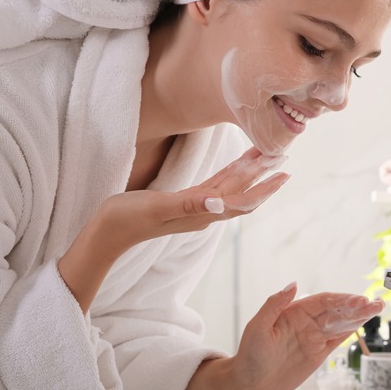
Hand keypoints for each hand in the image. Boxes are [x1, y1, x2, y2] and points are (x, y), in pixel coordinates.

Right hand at [90, 147, 288, 260]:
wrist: (105, 233)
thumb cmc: (127, 220)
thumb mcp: (157, 208)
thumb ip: (189, 204)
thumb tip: (221, 204)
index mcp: (201, 213)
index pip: (242, 200)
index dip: (264, 187)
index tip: (284, 173)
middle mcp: (203, 212)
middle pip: (241, 192)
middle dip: (263, 175)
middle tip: (284, 156)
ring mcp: (194, 207)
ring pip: (229, 188)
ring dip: (249, 173)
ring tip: (266, 156)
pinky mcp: (182, 202)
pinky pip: (214, 186)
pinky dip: (228, 175)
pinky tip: (235, 167)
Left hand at [184, 283, 384, 389]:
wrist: (249, 384)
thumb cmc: (249, 355)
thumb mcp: (257, 327)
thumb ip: (274, 304)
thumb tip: (292, 284)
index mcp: (293, 312)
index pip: (323, 301)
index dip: (341, 299)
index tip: (356, 300)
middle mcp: (306, 322)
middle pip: (336, 310)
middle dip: (356, 306)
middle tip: (373, 303)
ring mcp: (313, 337)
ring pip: (341, 322)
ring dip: (359, 315)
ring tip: (377, 307)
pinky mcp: (318, 353)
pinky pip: (338, 338)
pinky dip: (352, 330)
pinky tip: (364, 322)